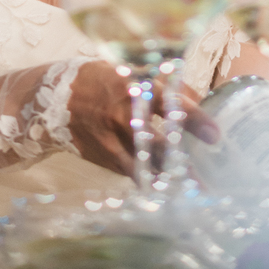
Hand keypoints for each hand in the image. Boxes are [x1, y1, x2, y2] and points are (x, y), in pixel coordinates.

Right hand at [66, 61, 219, 179]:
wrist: (53, 98)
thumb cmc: (101, 80)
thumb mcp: (131, 72)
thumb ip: (164, 88)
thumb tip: (200, 101)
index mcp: (136, 87)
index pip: (170, 103)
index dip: (194, 120)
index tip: (215, 135)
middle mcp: (124, 115)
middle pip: (158, 143)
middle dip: (183, 164)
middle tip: (206, 182)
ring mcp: (112, 139)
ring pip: (144, 165)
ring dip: (169, 180)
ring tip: (192, 196)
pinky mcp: (104, 156)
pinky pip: (130, 173)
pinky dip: (149, 182)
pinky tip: (166, 192)